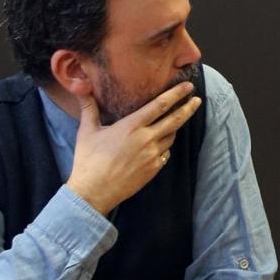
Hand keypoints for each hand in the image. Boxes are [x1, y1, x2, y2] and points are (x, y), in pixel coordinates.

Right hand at [66, 81, 201, 214]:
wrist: (94, 191)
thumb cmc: (89, 161)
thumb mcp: (87, 131)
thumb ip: (89, 108)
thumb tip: (81, 88)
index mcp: (132, 126)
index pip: (160, 105)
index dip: (176, 94)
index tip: (188, 87)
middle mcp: (147, 139)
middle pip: (175, 120)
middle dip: (188, 108)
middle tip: (197, 99)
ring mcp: (153, 155)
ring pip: (171, 137)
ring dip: (174, 128)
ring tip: (175, 121)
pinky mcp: (154, 169)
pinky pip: (166, 153)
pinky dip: (165, 146)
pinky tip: (161, 144)